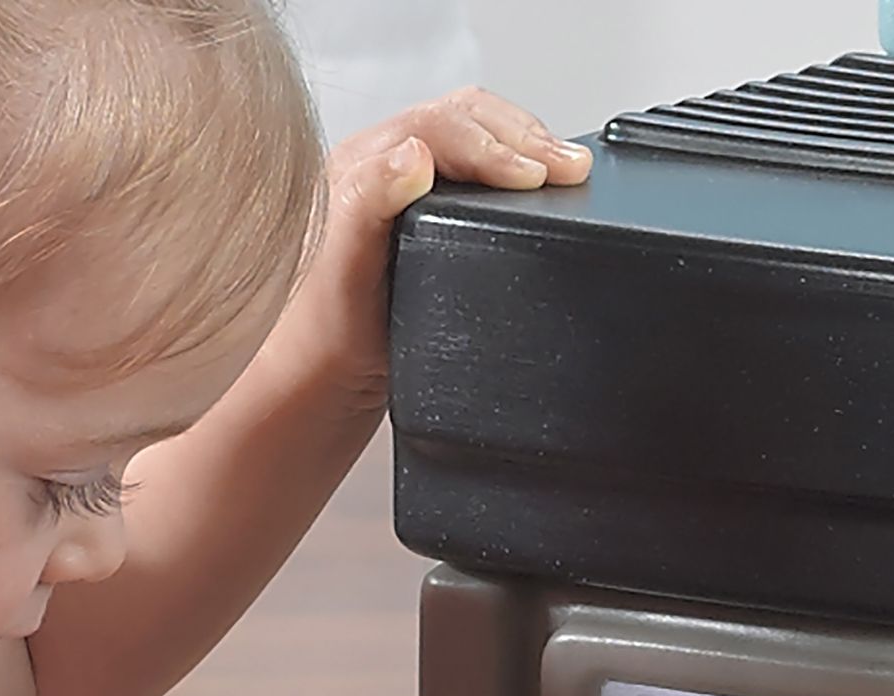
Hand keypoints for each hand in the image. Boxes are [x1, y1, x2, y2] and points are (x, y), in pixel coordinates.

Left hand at [260, 89, 592, 417]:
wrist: (323, 379)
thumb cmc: (326, 334)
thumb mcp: (342, 272)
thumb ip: (368, 205)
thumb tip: (414, 157)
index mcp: (363, 165)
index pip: (441, 127)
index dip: (496, 144)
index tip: (538, 175)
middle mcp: (386, 165)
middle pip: (466, 118)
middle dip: (524, 136)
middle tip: (571, 168)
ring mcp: (411, 188)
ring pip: (477, 138)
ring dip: (526, 146)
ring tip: (568, 171)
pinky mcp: (432, 217)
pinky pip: (479, 173)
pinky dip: (518, 171)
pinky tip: (542, 191)